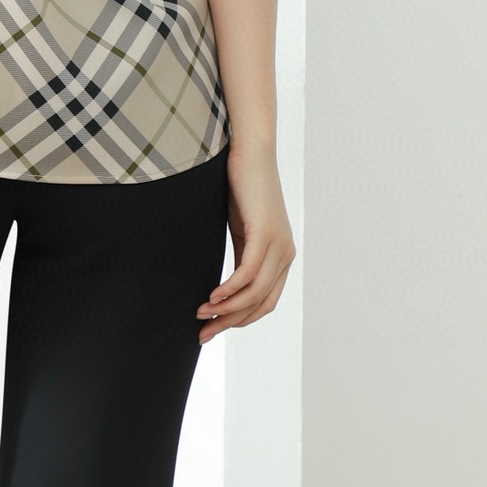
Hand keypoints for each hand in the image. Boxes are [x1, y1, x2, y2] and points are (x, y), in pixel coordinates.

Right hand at [196, 150, 296, 343]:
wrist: (251, 151)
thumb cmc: (242, 186)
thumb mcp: (241, 229)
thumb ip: (240, 255)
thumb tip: (224, 284)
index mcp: (281, 257)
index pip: (263, 303)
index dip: (238, 320)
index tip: (212, 329)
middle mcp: (285, 255)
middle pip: (259, 304)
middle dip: (229, 323)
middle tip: (202, 334)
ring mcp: (278, 246)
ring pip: (254, 294)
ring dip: (226, 311)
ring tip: (201, 316)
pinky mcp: (265, 235)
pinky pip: (247, 274)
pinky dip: (229, 291)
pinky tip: (210, 298)